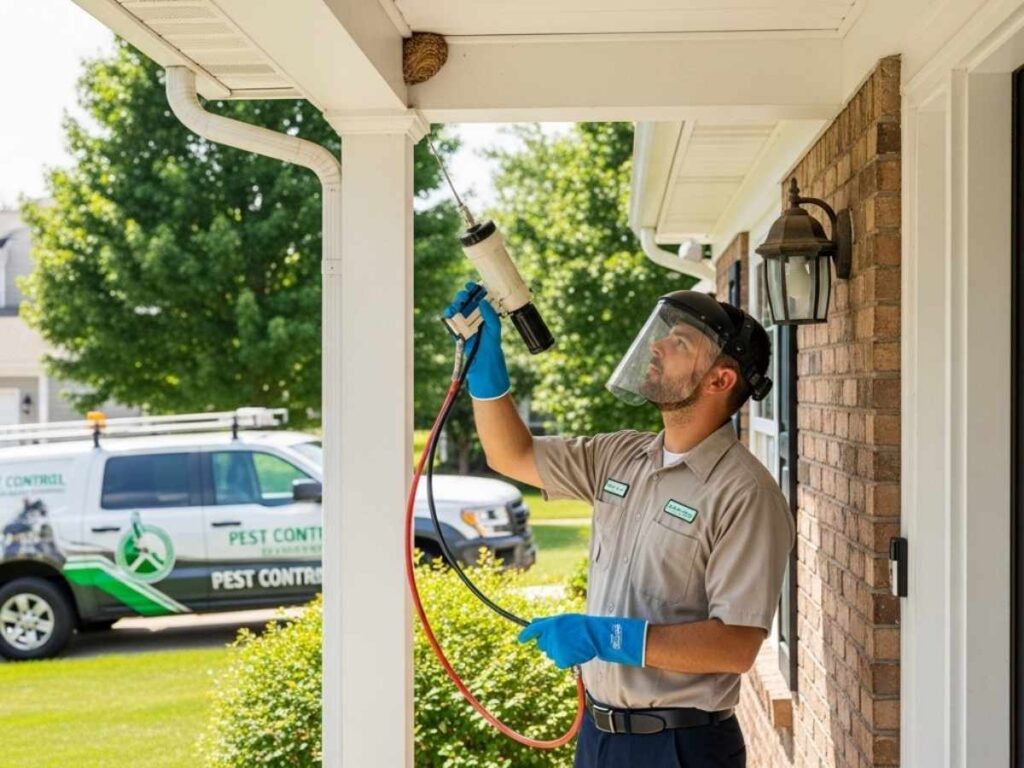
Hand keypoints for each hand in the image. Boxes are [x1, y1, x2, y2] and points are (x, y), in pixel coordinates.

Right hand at [443, 282, 510, 399]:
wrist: (483, 365)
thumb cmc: (491, 348)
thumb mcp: (495, 330)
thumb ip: (491, 316)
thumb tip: (483, 302)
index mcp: (485, 315)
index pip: (479, 298)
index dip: (475, 290)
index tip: (472, 285)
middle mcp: (474, 317)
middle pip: (466, 301)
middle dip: (464, 295)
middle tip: (465, 295)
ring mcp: (465, 324)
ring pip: (457, 309)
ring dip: (455, 303)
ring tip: (458, 304)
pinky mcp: (456, 331)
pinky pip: (450, 321)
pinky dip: (448, 315)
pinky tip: (450, 313)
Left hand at [517, 613, 646, 668]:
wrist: (595, 636)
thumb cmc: (580, 625)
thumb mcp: (562, 619)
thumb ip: (546, 622)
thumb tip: (532, 621)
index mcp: (550, 625)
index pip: (532, 630)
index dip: (525, 635)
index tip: (520, 639)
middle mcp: (550, 637)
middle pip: (542, 644)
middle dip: (548, 642)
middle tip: (563, 638)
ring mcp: (555, 649)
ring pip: (550, 653)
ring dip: (558, 650)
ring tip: (571, 644)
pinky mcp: (561, 659)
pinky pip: (558, 661)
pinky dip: (564, 659)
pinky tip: (573, 652)